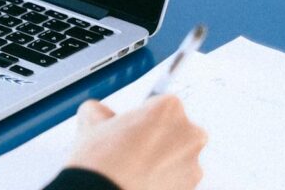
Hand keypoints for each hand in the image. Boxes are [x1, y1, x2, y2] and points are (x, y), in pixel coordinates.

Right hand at [65, 95, 206, 189]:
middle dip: (157, 135)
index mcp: (169, 108)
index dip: (141, 115)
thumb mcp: (90, 118)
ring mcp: (194, 164)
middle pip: (175, 128)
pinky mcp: (191, 188)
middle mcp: (190, 133)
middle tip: (131, 146)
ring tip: (132, 167)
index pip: (160, 103)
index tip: (130, 125)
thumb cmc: (102, 160)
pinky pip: (178, 177)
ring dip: (161, 158)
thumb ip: (103, 109)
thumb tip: (104, 115)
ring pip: (178, 155)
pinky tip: (140, 180)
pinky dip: (163, 178)